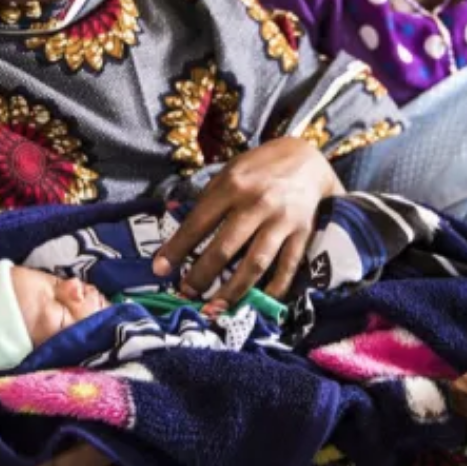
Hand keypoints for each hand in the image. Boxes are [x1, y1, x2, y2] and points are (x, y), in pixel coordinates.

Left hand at [153, 137, 342, 308]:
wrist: (306, 158)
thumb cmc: (259, 167)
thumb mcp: (230, 171)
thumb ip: (209, 198)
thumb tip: (179, 229)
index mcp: (233, 185)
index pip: (199, 222)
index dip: (178, 248)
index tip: (160, 269)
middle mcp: (257, 203)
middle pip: (224, 248)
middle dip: (201, 275)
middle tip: (185, 293)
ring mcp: (282, 220)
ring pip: (255, 263)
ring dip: (233, 290)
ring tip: (215, 307)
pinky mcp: (303, 233)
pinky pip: (287, 267)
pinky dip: (274, 288)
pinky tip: (259, 302)